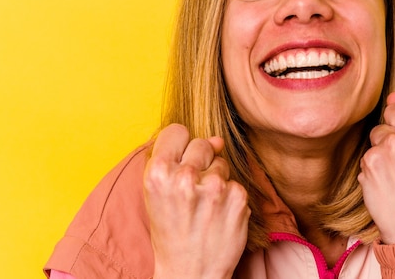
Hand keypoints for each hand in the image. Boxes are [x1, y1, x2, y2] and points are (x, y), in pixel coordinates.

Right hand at [144, 124, 249, 278]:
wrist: (191, 272)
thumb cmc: (172, 231)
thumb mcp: (158, 195)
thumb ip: (179, 160)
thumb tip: (217, 140)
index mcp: (158, 173)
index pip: (177, 131)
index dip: (180, 145)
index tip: (181, 159)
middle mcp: (185, 177)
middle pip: (202, 143)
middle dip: (200, 162)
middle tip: (193, 192)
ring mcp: (214, 186)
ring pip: (221, 162)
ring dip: (216, 180)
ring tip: (205, 206)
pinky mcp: (236, 196)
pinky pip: (235, 181)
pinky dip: (230, 196)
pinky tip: (219, 214)